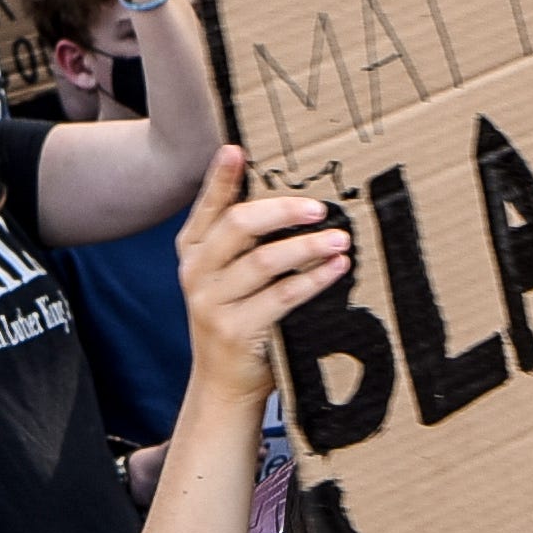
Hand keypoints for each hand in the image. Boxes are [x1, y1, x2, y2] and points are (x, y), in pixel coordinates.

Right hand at [175, 145, 354, 397]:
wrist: (223, 383)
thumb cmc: (237, 317)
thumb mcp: (227, 275)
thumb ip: (243, 240)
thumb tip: (292, 197)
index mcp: (192, 250)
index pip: (208, 206)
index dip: (221, 177)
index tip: (238, 149)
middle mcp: (195, 272)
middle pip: (237, 227)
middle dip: (280, 211)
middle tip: (319, 206)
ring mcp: (211, 303)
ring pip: (263, 263)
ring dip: (306, 247)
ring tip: (340, 239)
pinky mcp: (235, 331)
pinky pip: (282, 298)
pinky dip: (313, 281)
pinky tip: (337, 269)